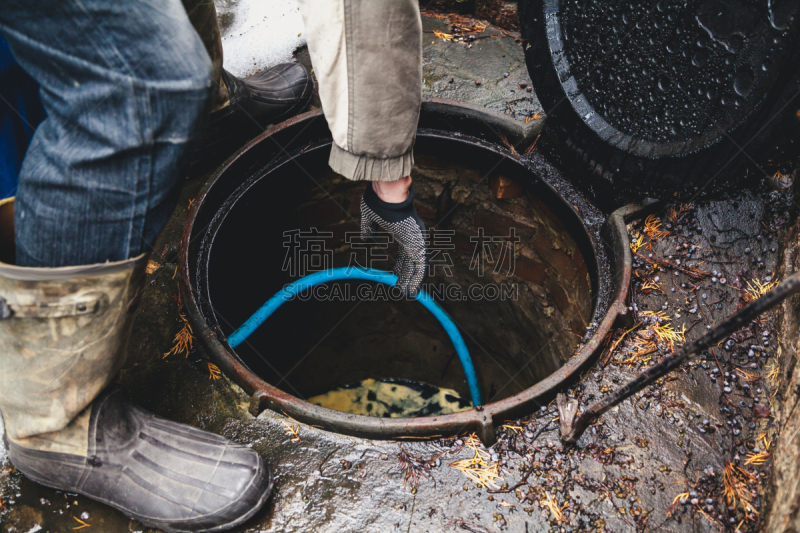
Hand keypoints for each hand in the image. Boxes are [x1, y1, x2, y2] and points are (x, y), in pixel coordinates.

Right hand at [361, 180, 426, 296]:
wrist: (387, 195)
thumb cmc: (380, 201)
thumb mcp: (371, 218)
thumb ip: (369, 229)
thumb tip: (365, 240)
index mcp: (404, 229)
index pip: (404, 251)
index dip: (400, 263)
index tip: (395, 273)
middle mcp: (413, 236)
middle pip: (411, 260)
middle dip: (406, 274)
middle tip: (402, 287)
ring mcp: (417, 240)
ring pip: (417, 265)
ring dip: (413, 280)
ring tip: (408, 293)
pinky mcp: (418, 244)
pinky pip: (421, 266)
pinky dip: (418, 279)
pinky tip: (413, 289)